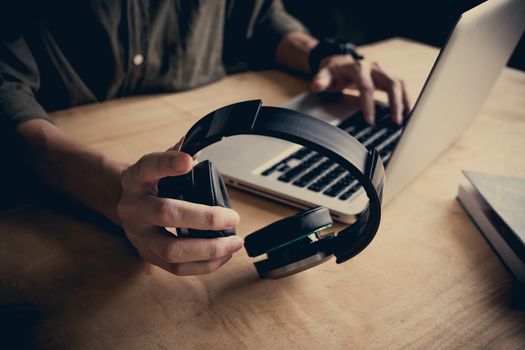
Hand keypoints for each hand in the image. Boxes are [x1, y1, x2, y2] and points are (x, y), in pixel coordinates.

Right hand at [117, 150, 241, 275]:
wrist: (127, 204)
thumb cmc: (150, 183)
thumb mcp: (159, 163)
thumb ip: (179, 153)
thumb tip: (199, 144)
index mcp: (136, 178)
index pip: (150, 167)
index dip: (168, 164)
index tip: (189, 161)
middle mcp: (133, 207)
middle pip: (165, 213)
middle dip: (204, 218)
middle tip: (232, 217)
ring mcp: (138, 235)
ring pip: (171, 249)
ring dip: (208, 249)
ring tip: (234, 242)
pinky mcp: (147, 255)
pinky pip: (176, 268)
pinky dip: (204, 265)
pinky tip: (223, 255)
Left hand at [311, 55, 410, 125]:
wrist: (338, 63)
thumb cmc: (332, 72)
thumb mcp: (323, 75)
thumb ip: (320, 80)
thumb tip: (317, 85)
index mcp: (357, 67)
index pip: (366, 87)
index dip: (369, 104)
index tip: (370, 121)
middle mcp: (373, 67)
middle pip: (390, 82)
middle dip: (394, 102)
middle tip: (395, 121)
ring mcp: (382, 71)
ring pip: (399, 83)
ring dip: (404, 100)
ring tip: (406, 118)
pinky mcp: (386, 77)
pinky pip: (401, 86)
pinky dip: (405, 98)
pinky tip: (407, 112)